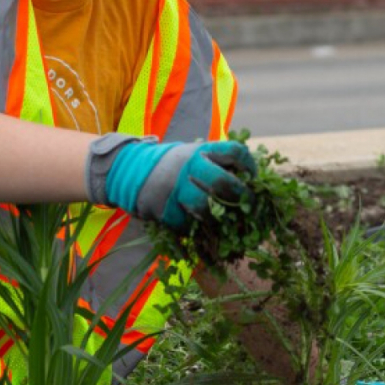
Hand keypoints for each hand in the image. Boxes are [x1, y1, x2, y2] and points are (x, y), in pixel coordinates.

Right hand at [86, 134, 256, 231]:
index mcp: (201, 151)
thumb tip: (251, 182)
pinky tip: (200, 232)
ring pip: (206, 208)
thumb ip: (217, 164)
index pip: (236, 153)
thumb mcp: (193, 154)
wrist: (130, 170)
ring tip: (226, 225)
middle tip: (249, 207)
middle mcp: (189, 167)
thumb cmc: (173, 166)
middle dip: (242, 198)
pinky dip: (196, 232)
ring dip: (219, 220)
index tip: (254, 179)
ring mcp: (175, 188)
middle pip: (224, 183)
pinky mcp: (164, 209)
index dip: (250, 167)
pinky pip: (187, 226)